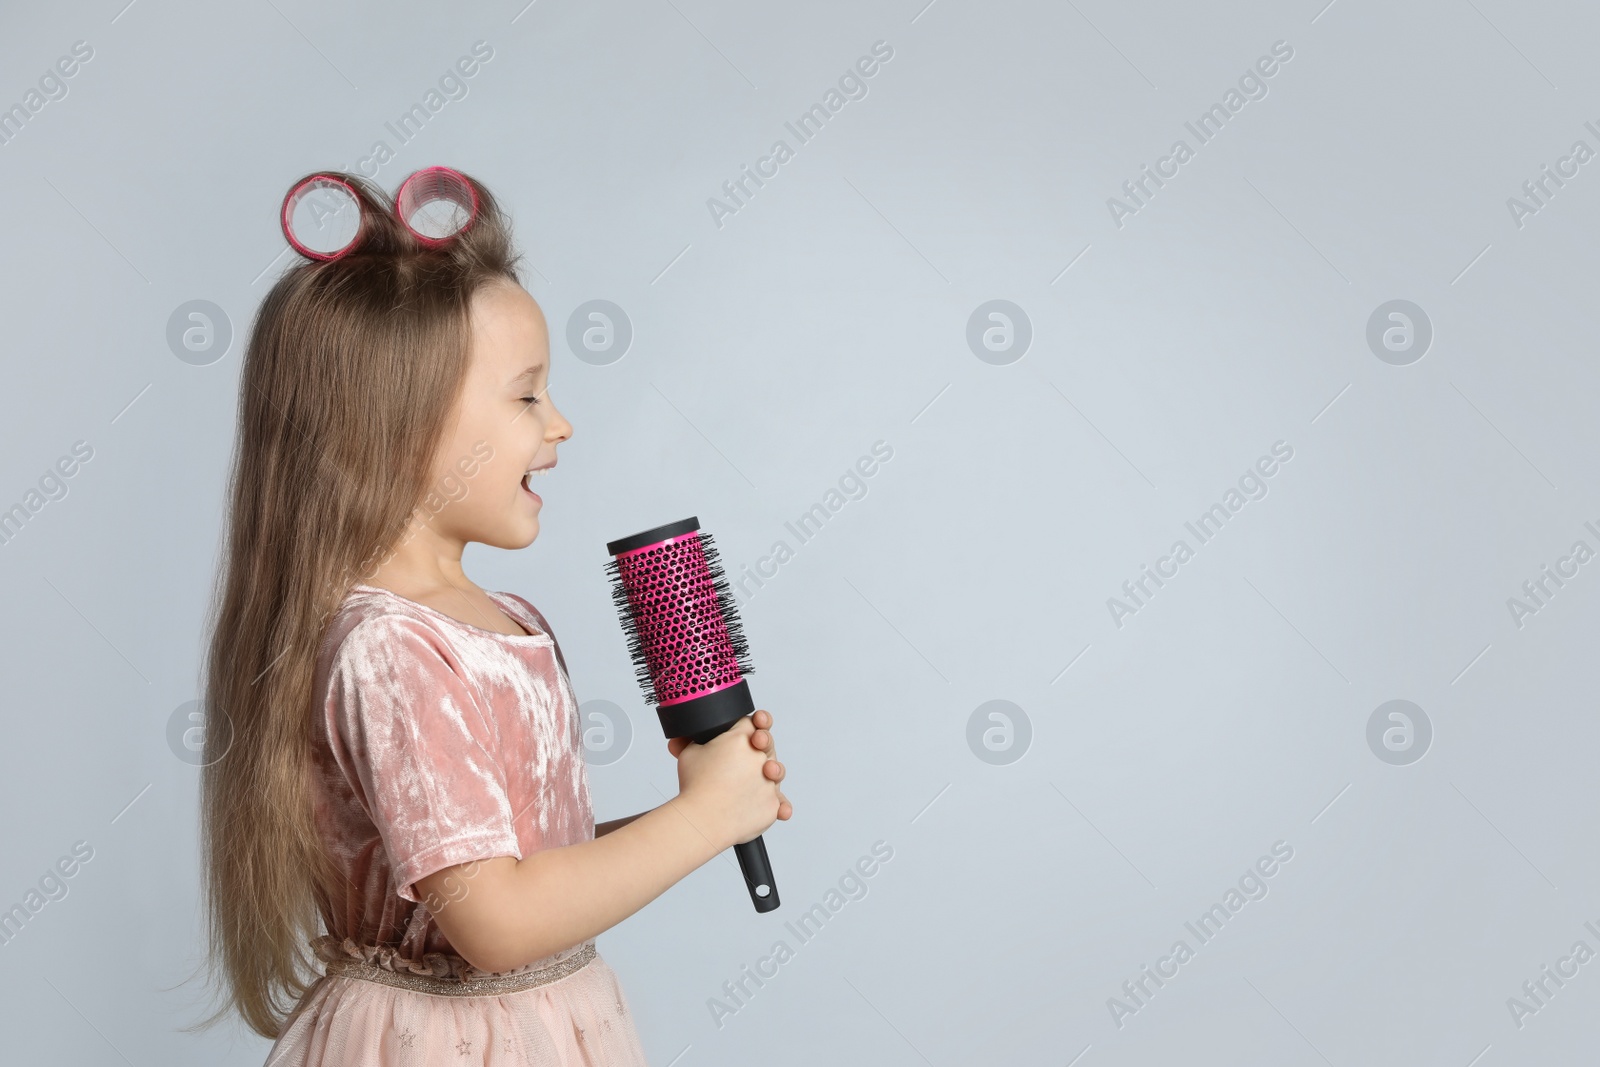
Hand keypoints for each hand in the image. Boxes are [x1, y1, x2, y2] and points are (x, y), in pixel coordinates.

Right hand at [668, 709, 789, 821]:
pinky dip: (779, 806)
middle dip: (763, 742)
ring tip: (768, 773)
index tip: (750, 727)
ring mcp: (768, 781)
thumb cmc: (695, 786)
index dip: (749, 725)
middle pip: (767, 744)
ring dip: (773, 771)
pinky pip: (779, 803)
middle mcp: (759, 757)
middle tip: (757, 744)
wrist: (703, 818)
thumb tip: (678, 741)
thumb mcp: (688, 754)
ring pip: (776, 772)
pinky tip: (782, 810)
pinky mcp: (772, 804)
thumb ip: (690, 743)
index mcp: (740, 738)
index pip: (750, 723)